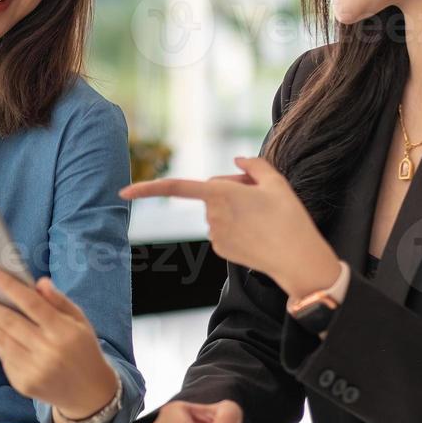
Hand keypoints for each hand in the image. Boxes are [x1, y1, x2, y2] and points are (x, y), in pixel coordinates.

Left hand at [0, 267, 118, 422]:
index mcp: (63, 331)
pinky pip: (4, 358)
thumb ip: (59, 301)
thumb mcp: (80, 321)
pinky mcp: (23, 383)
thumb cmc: (83, 350)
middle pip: (9, 323)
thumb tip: (39, 282)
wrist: (89, 394)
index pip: (31, 303)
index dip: (9, 286)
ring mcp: (34, 369)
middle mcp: (48, 351)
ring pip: (1, 341)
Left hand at [120, 156, 339, 298]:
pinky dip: (236, 227)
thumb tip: (236, 161)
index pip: (176, 187)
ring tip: (264, 217)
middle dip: (230, 189)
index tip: (123, 192)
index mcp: (220, 194)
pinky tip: (257, 233)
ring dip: (234, 209)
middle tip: (261, 196)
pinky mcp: (221, 250)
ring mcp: (214, 235)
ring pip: (218, 211)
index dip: (147, 188)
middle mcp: (211, 215)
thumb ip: (253, 165)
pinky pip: (223, 229)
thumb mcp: (277, 182)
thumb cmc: (290, 218)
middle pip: (211, 192)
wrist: (298, 260)